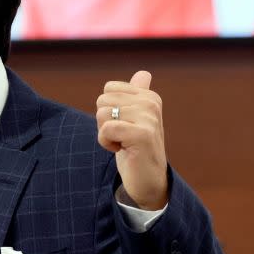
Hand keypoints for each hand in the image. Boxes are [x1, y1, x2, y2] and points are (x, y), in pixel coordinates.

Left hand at [96, 71, 168, 209]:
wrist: (148, 180)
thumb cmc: (136, 148)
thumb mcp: (135, 119)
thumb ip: (136, 95)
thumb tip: (144, 73)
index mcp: (149, 96)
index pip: (108, 89)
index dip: (108, 110)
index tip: (123, 125)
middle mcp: (151, 103)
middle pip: (102, 100)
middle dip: (104, 122)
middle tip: (122, 137)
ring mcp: (149, 118)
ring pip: (101, 113)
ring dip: (105, 134)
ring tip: (123, 143)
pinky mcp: (142, 134)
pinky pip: (106, 128)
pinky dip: (106, 142)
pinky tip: (121, 150)